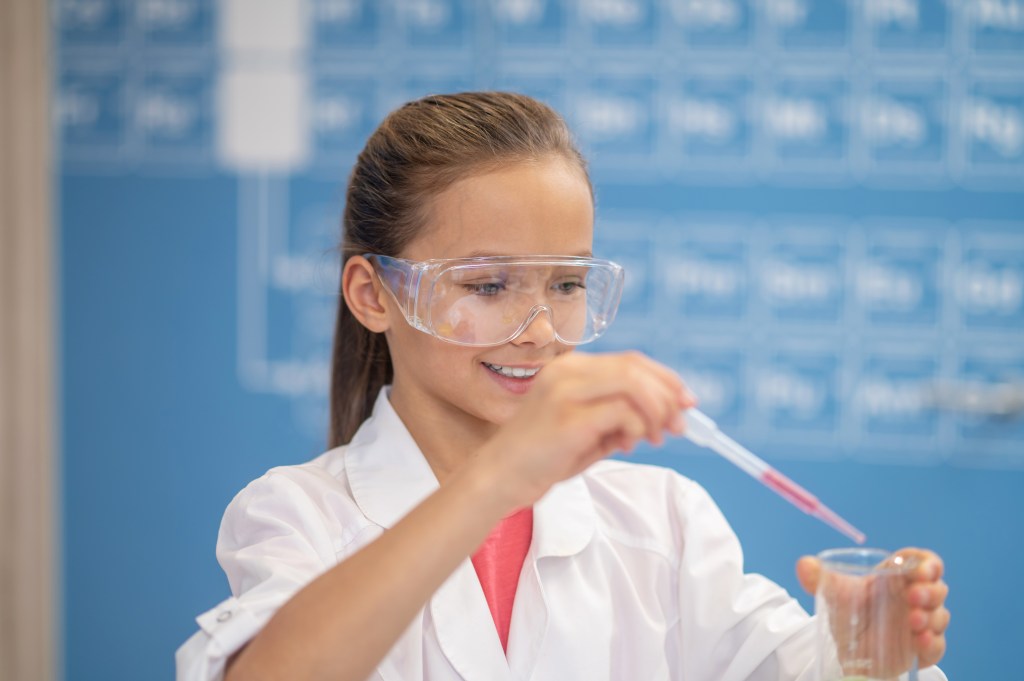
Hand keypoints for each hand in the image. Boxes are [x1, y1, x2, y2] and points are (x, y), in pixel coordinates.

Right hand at [477, 351, 695, 507]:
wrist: (499, 478)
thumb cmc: (542, 457)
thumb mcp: (587, 431)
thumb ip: (619, 417)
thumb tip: (667, 414)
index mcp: (571, 368)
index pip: (631, 361)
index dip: (665, 379)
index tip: (686, 401)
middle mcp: (568, 371)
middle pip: (636, 368)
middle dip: (668, 395)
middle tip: (681, 424)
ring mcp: (565, 391)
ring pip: (633, 384)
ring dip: (656, 411)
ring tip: (657, 437)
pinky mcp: (567, 417)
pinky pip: (621, 412)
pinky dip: (636, 428)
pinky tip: (629, 445)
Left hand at [797, 548, 948, 671]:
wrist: (847, 650)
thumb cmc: (848, 612)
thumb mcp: (833, 594)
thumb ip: (818, 577)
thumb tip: (804, 564)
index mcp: (897, 577)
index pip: (923, 563)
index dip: (927, 564)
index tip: (922, 570)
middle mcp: (914, 598)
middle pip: (937, 588)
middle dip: (930, 591)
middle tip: (914, 598)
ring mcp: (922, 623)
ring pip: (940, 616)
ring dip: (931, 618)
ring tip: (913, 622)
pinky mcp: (923, 649)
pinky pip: (937, 646)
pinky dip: (932, 644)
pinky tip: (920, 642)